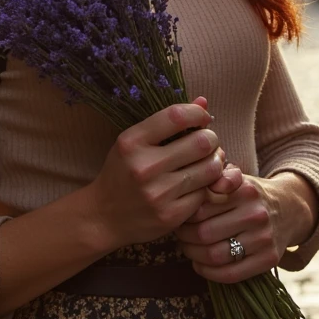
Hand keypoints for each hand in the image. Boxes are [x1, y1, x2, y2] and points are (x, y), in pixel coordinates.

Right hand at [87, 101, 224, 251]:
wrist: (104, 217)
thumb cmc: (122, 172)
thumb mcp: (134, 141)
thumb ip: (168, 121)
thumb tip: (203, 101)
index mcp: (132, 142)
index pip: (177, 116)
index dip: (198, 113)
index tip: (202, 118)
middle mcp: (144, 167)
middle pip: (202, 142)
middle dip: (211, 139)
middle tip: (207, 142)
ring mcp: (158, 193)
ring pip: (210, 169)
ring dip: (214, 162)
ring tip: (207, 162)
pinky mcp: (170, 216)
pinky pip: (205, 194)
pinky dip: (205, 187)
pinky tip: (196, 185)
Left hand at [174, 169, 316, 284]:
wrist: (287, 209)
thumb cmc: (248, 194)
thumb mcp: (236, 177)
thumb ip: (216, 175)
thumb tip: (202, 181)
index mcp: (244, 189)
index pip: (200, 207)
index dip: (183, 215)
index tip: (178, 217)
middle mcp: (256, 213)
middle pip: (205, 233)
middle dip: (184, 237)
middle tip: (178, 236)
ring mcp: (264, 239)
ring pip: (216, 255)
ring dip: (193, 256)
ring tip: (187, 249)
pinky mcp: (269, 260)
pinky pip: (231, 274)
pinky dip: (209, 273)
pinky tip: (200, 265)